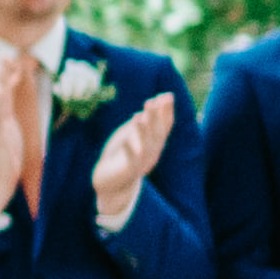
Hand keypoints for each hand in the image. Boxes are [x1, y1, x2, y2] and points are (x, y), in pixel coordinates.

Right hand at [0, 39, 43, 219]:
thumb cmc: (1, 160)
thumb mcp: (8, 135)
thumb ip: (9, 119)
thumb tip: (14, 107)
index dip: (6, 76)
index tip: (15, 60)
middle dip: (3, 72)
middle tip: (10, 54)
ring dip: (2, 80)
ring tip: (9, 64)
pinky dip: (2, 98)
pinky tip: (6, 87)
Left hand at [87, 93, 177, 223]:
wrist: (112, 183)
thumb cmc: (123, 154)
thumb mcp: (134, 134)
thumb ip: (145, 119)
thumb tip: (156, 99)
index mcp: (155, 142)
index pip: (166, 125)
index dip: (167, 111)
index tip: (167, 95)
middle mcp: (153, 152)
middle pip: (156, 133)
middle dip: (154, 118)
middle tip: (151, 101)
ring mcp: (142, 162)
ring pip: (145, 146)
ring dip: (143, 132)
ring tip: (139, 117)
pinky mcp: (129, 171)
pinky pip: (131, 160)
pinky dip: (129, 150)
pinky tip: (126, 141)